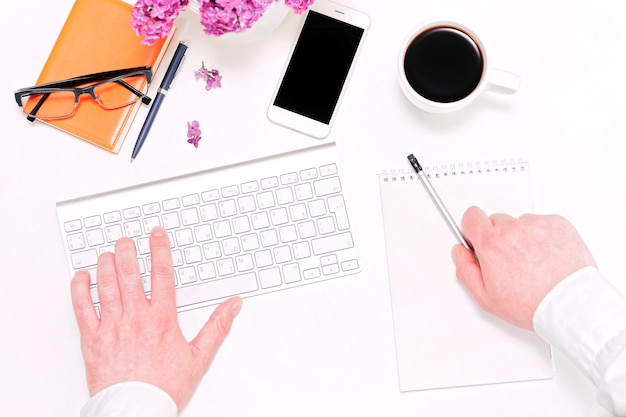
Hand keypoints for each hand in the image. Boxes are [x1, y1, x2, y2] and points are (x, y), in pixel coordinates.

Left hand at [70, 226, 241, 408]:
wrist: (135, 410)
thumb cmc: (163, 387)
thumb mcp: (199, 357)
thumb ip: (217, 327)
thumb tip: (232, 306)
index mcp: (162, 319)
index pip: (162, 274)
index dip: (160, 249)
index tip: (157, 234)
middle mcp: (136, 317)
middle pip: (130, 272)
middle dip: (127, 250)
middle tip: (126, 239)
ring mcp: (112, 326)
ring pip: (106, 284)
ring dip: (106, 263)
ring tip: (108, 253)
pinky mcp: (92, 339)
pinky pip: (81, 307)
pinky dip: (80, 289)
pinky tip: (82, 278)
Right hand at [452, 206, 595, 329]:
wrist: (571, 303)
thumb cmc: (533, 303)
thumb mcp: (487, 298)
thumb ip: (466, 271)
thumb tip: (459, 254)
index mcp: (491, 243)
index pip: (470, 216)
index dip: (472, 229)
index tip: (478, 239)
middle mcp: (512, 228)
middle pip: (496, 221)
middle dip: (498, 237)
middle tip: (508, 260)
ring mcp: (536, 224)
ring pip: (519, 223)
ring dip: (521, 237)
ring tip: (532, 262)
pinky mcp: (557, 224)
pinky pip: (542, 224)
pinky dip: (542, 236)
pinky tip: (545, 257)